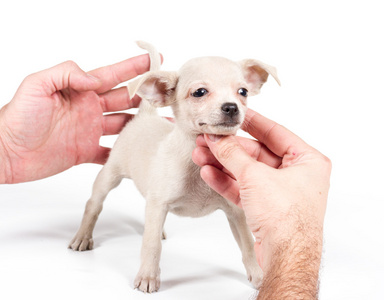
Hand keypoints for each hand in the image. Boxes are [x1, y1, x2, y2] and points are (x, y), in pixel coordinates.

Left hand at [0, 55, 149, 183]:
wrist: (6, 152)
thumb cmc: (16, 117)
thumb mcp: (36, 85)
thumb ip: (66, 74)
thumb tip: (96, 79)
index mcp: (81, 91)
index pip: (113, 76)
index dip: (134, 67)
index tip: (154, 60)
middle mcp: (89, 109)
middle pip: (125, 99)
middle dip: (146, 94)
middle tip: (166, 93)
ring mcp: (89, 131)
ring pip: (123, 125)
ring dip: (141, 124)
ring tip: (161, 122)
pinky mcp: (85, 152)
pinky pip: (110, 152)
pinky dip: (124, 153)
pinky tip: (138, 152)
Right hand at [192, 108, 330, 269]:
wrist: (285, 258)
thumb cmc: (286, 217)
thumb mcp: (255, 176)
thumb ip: (233, 154)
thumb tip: (217, 139)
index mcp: (306, 160)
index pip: (275, 132)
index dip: (252, 122)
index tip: (233, 115)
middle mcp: (296, 175)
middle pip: (256, 153)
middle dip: (229, 147)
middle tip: (207, 139)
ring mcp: (280, 192)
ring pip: (247, 171)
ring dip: (223, 163)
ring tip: (200, 154)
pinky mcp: (266, 208)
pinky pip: (243, 188)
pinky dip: (226, 181)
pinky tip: (208, 173)